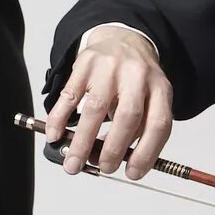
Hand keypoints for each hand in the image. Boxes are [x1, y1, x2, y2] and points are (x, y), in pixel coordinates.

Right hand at [40, 23, 173, 176]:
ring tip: (73, 163)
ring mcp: (111, 67)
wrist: (122, 40)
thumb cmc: (136, 82)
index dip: (146, 152)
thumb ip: (137, 130)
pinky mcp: (85, 63)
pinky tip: (54, 136)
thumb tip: (112, 161)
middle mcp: (138, 76)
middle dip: (114, 149)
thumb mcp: (149, 100)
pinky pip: (70, 95)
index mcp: (160, 89)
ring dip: (82, 141)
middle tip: (103, 168)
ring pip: (96, 108)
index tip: (133, 173)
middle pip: (128, 116)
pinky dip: (60, 119)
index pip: (159, 124)